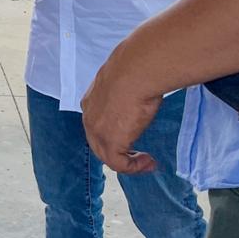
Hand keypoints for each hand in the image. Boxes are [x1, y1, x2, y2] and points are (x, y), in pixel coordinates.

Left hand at [81, 45, 162, 174]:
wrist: (135, 71)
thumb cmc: (136, 70)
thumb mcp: (126, 81)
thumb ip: (127, 91)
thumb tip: (142, 88)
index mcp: (91, 101)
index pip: (97, 125)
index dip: (114, 134)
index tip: (133, 136)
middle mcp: (90, 117)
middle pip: (99, 144)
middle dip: (118, 153)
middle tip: (139, 155)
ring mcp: (97, 131)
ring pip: (107, 156)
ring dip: (128, 162)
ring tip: (147, 161)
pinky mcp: (110, 141)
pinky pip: (119, 164)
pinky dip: (134, 167)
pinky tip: (149, 161)